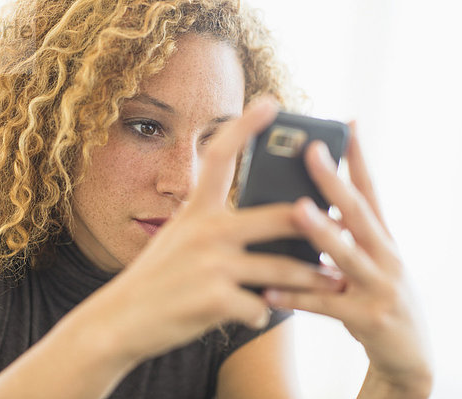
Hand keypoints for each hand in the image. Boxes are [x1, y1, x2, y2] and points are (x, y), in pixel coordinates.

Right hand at [83, 97, 343, 362]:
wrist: (118, 321)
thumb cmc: (155, 278)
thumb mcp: (178, 241)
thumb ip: (215, 229)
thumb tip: (267, 229)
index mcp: (195, 211)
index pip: (221, 155)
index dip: (246, 126)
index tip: (271, 102)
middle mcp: (205, 231)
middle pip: (280, 216)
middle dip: (316, 223)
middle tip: (343, 225)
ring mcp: (211, 265)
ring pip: (282, 269)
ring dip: (311, 280)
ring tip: (332, 281)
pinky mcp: (215, 300)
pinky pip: (260, 306)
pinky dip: (263, 312)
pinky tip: (257, 313)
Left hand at [264, 122, 432, 394]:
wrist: (411, 354)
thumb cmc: (378, 297)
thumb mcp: (370, 261)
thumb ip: (344, 237)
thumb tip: (301, 207)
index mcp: (382, 239)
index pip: (370, 191)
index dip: (359, 158)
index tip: (346, 124)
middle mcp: (386, 256)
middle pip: (358, 213)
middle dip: (335, 181)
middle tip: (312, 152)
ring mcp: (380, 287)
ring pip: (346, 255)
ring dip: (322, 232)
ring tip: (297, 210)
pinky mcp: (367, 319)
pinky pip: (325, 306)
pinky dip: (297, 298)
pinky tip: (270, 290)